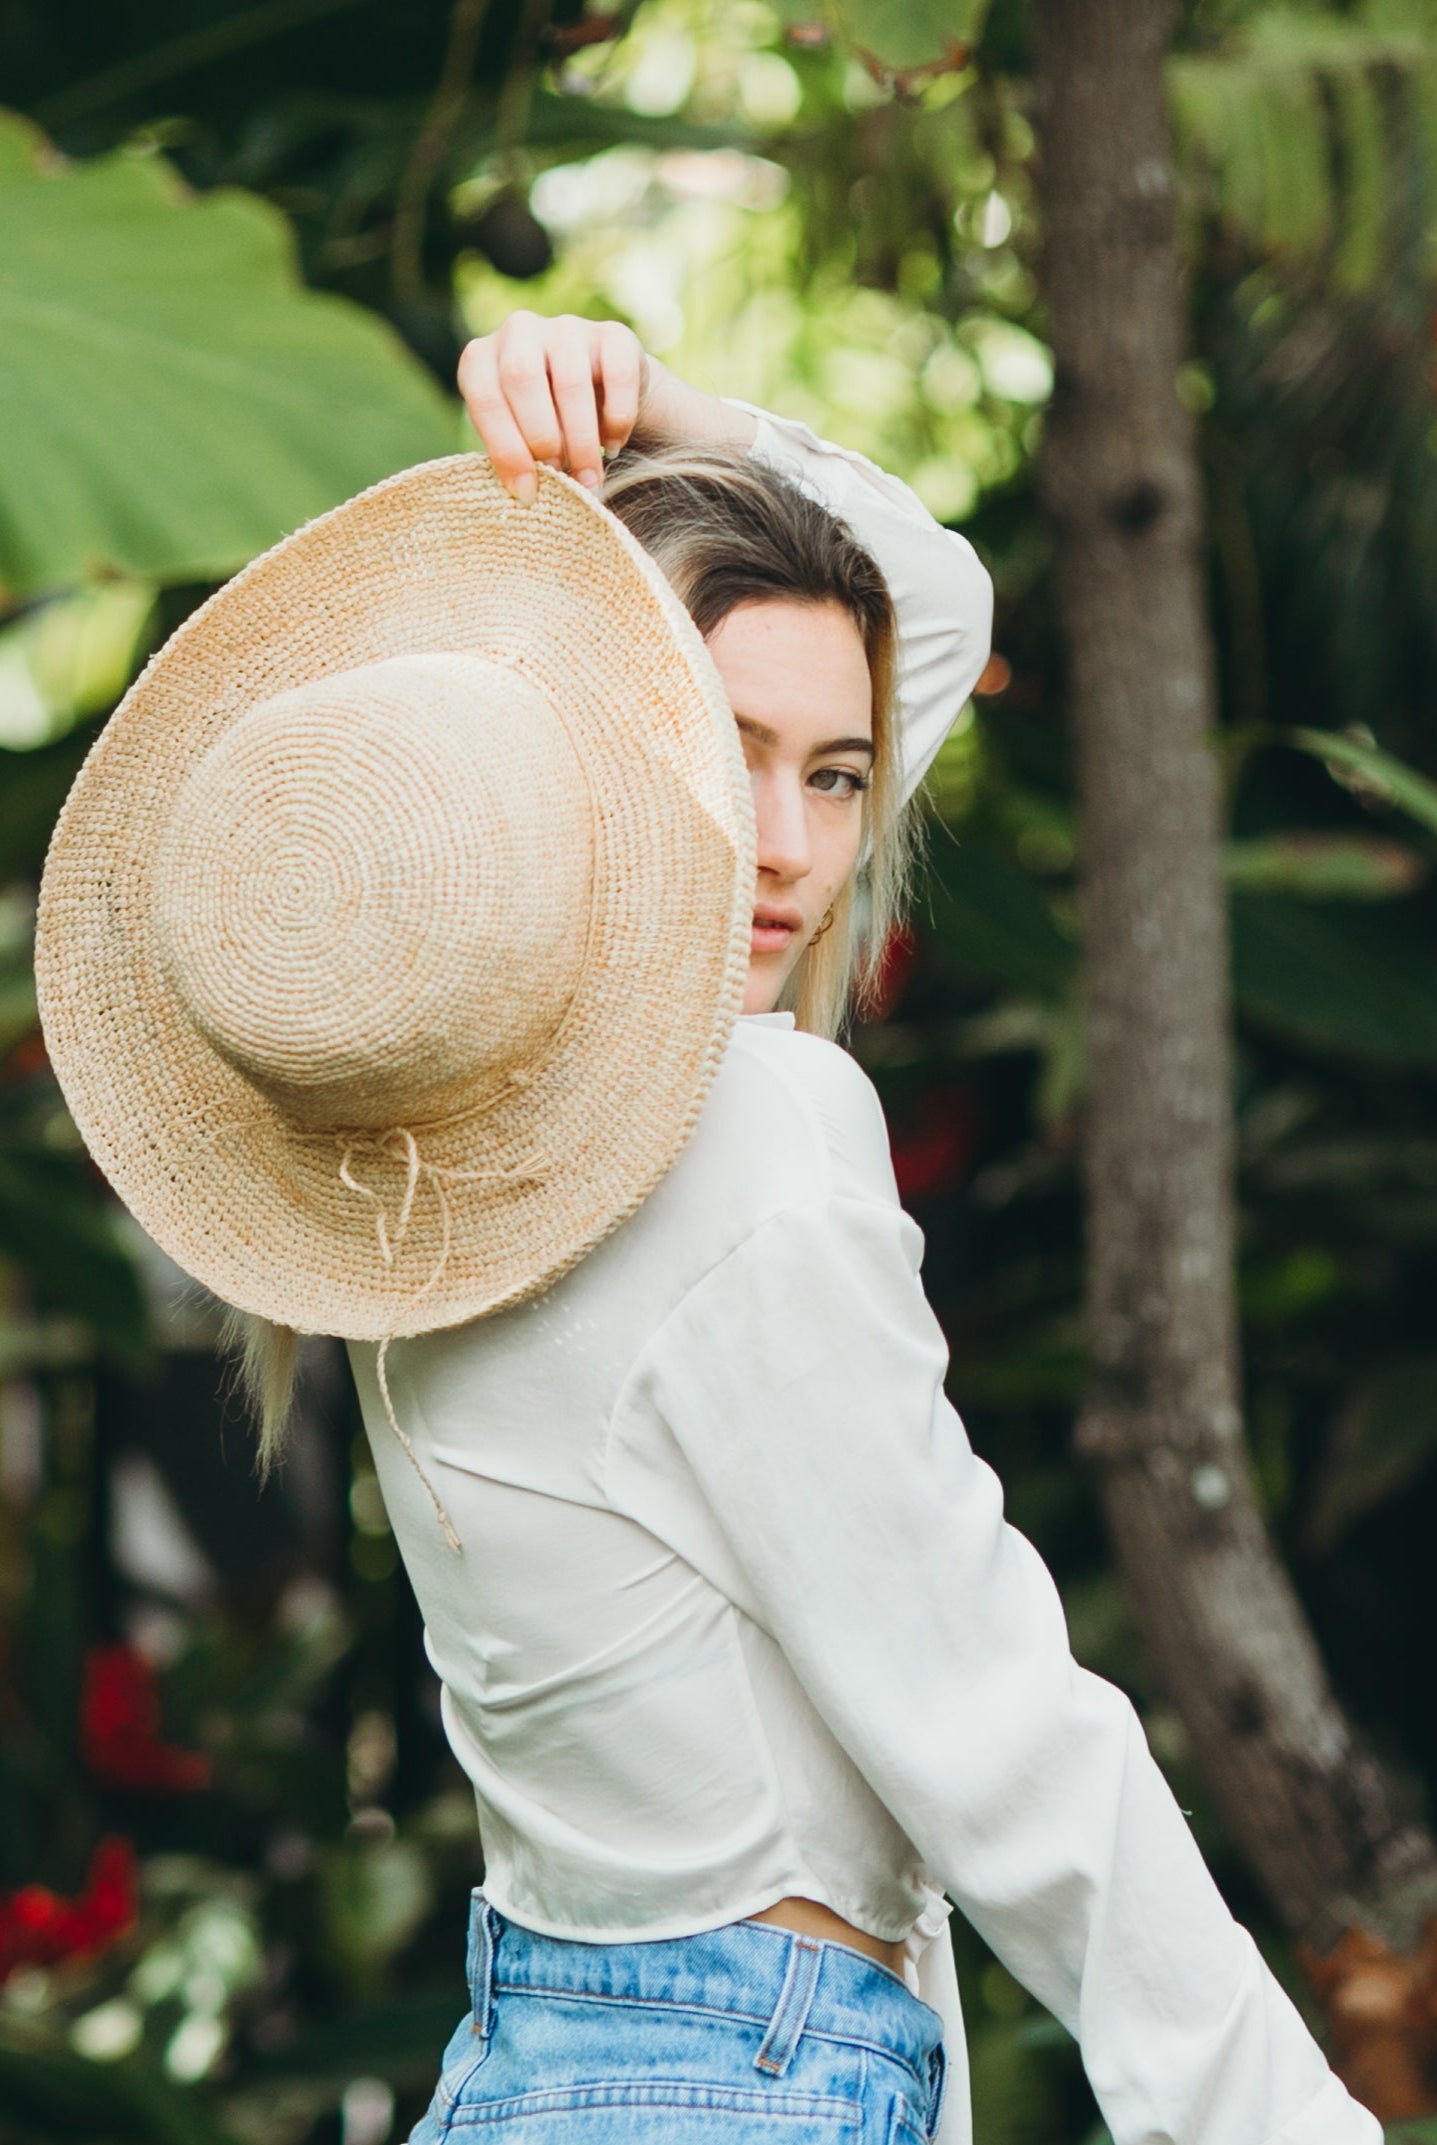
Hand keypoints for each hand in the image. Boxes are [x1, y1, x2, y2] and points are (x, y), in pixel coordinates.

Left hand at [457, 312, 646, 502]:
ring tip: (590, 478)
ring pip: (570, 381)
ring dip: (581, 440)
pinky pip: (617, 376)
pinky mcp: (612, 334)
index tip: (527, 492)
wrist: (597, 394)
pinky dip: (617, 418)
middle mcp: (518, 331)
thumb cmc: (544, 427)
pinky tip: (613, 445)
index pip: (485, 398)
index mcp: (481, 359)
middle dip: (542, 438)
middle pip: (522, 377)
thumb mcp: (517, 440)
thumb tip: (527, 494)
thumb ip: (514, 458)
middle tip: (560, 478)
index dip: (506, 449)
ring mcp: (566, 327)